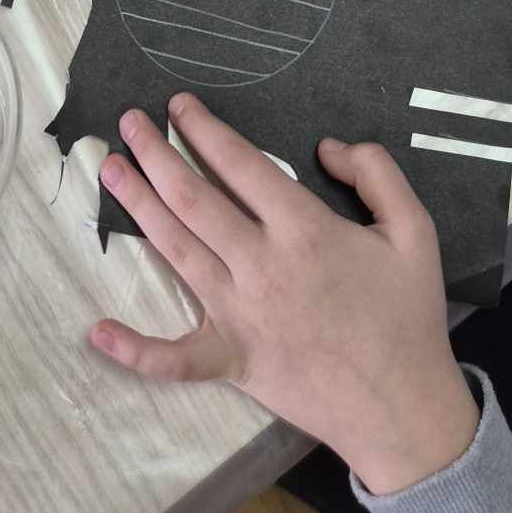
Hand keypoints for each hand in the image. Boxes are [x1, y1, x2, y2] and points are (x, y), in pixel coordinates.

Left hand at [91, 94, 479, 497]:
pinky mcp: (232, 362)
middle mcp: (261, 265)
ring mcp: (240, 316)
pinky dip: (134, 350)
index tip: (179, 105)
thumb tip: (327, 146)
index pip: (239, 163)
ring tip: (110, 169)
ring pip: (176, 250)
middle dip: (157, 153)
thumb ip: (376, 172)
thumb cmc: (407, 315)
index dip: (204, 129)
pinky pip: (175, 359)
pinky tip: (97, 331)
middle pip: (194, 197)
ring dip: (139, 206)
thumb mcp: (414, 228)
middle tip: (128, 121)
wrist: (404, 408)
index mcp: (303, 229)